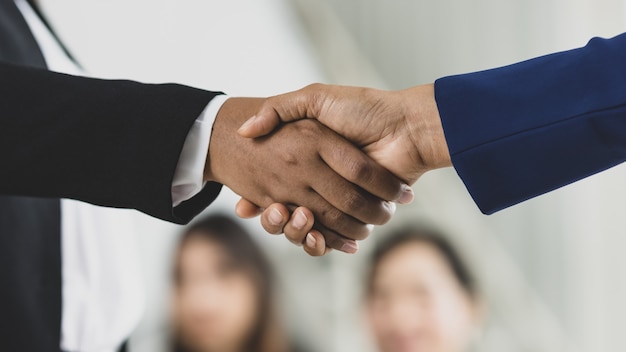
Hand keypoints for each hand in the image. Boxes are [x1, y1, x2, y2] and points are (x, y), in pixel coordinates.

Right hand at [204, 97, 407, 252]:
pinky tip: (314, 236)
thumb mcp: (316, 98)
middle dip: (275, 220)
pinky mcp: (358, 214)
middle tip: (272, 212)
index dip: (257, 199)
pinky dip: (321, 242)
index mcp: (308, 158)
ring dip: (295, 232)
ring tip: (294, 219)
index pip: (273, 186)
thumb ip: (280, 108)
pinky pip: (333, 236)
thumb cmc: (364, 108)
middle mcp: (321, 181)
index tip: (242, 206)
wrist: (407, 126)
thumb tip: (245, 130)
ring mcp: (339, 199)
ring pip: (306, 228)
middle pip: (287, 213)